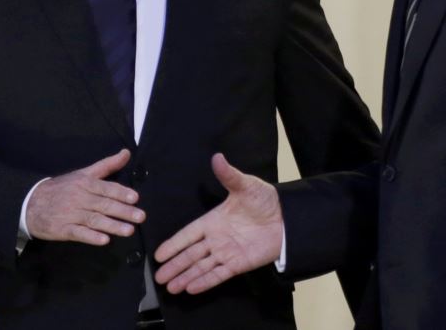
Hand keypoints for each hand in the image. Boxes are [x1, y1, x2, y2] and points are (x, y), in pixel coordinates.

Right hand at [26, 149, 144, 244]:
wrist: (31, 203)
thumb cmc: (63, 187)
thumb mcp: (83, 173)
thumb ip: (107, 165)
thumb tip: (127, 153)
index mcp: (85, 183)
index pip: (106, 188)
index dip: (121, 192)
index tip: (135, 198)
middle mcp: (79, 198)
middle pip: (104, 204)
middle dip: (123, 211)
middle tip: (140, 217)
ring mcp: (70, 214)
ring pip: (94, 220)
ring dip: (112, 225)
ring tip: (129, 230)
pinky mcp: (63, 229)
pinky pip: (79, 233)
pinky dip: (91, 237)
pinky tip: (104, 240)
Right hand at [154, 153, 282, 293]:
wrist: (288, 218)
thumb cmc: (265, 200)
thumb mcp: (246, 186)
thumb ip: (229, 176)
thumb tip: (217, 157)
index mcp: (214, 220)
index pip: (188, 234)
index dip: (174, 244)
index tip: (159, 254)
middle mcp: (216, 238)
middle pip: (190, 254)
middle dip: (174, 265)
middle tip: (157, 277)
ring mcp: (226, 252)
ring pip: (200, 267)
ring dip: (185, 277)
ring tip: (169, 287)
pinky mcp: (238, 264)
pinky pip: (218, 275)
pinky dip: (204, 282)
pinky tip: (190, 289)